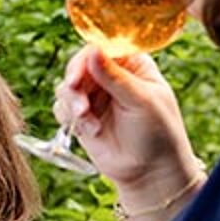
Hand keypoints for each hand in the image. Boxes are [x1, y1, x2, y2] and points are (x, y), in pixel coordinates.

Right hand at [54, 46, 203, 202]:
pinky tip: (90, 132)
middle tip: (80, 106)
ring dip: (72, 105)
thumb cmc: (158, 132)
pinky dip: (69, 119)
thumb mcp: (141, 101)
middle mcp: (110, 77)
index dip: (85, 59)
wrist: (149, 171)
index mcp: (132, 64)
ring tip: (87, 123)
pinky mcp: (81, 117)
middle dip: (74, 86)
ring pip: (66, 88)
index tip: (76, 77)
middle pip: (78, 67)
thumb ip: (115, 77)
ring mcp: (94, 97)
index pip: (102, 49)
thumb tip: (92, 51)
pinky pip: (61, 108)